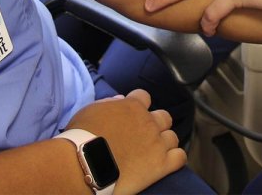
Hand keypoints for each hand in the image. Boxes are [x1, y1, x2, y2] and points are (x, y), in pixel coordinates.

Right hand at [66, 89, 183, 194]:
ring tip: (152, 153)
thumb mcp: (91, 110)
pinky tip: (165, 163)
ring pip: (172, 137)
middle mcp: (149, 121)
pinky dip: (175, 159)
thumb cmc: (82, 136)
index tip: (132, 115)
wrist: (85, 163)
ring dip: (164, 143)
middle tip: (143, 136)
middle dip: (156, 124)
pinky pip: (180, 157)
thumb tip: (120, 100)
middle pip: (164, 117)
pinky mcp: (162, 164)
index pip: (144, 97)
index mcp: (133, 105)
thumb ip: (109, 103)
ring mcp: (157, 143)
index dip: (139, 106)